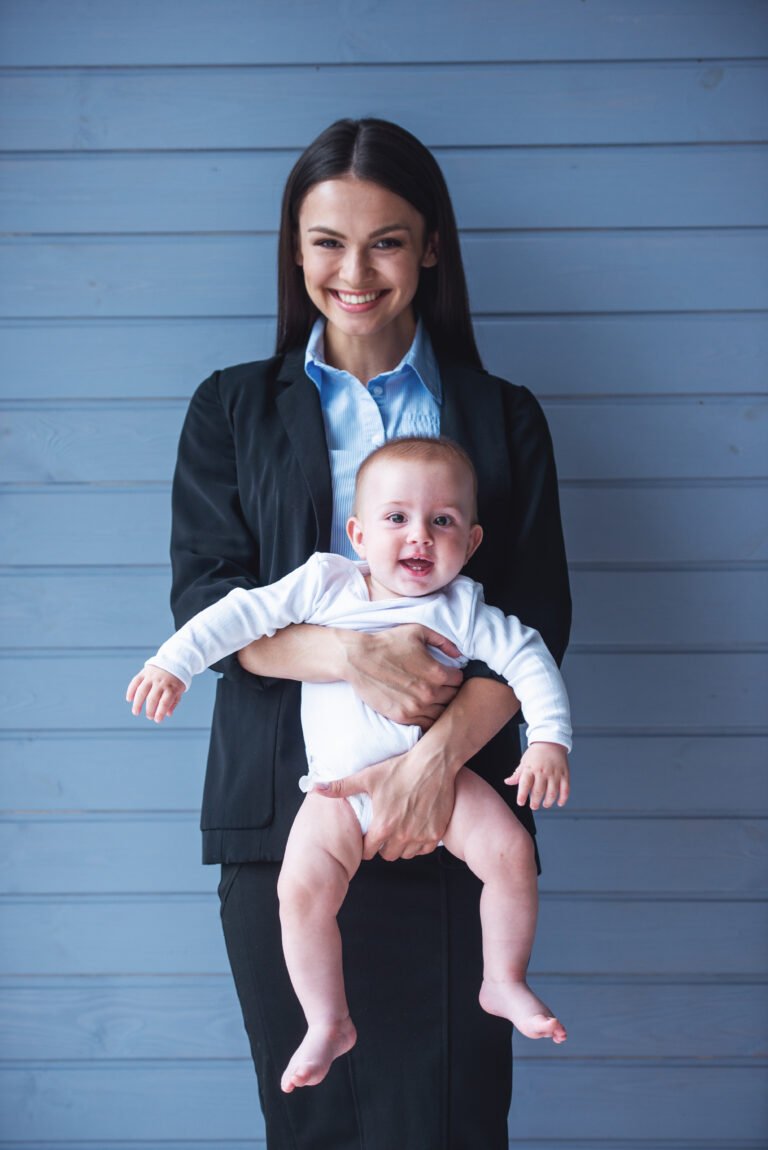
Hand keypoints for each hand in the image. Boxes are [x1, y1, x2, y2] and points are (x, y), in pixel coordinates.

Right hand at [126, 665, 184, 722]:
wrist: (173, 660)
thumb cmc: (176, 679)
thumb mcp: (179, 690)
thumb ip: (174, 702)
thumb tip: (167, 714)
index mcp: (171, 687)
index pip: (165, 702)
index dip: (160, 712)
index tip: (157, 720)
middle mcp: (161, 682)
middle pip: (152, 698)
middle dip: (149, 710)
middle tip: (149, 717)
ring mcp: (152, 677)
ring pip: (142, 691)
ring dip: (137, 703)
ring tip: (136, 712)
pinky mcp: (144, 672)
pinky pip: (135, 682)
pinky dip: (131, 690)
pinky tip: (129, 699)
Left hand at [315, 739, 456, 861]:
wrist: (433, 762)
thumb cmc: (400, 769)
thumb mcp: (367, 777)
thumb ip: (340, 787)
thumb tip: (315, 787)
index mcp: (383, 826)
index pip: (369, 852)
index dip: (367, 844)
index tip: (369, 835)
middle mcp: (402, 836)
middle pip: (387, 856)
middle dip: (384, 846)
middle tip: (385, 831)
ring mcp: (421, 836)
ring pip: (406, 854)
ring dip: (401, 846)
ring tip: (399, 829)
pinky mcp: (436, 833)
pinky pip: (424, 850)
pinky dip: (419, 843)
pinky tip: (415, 828)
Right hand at [339, 624, 462, 729]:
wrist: (358, 659)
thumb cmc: (387, 643)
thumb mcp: (417, 631)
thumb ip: (442, 641)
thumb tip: (458, 654)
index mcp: (437, 673)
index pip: (459, 680)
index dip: (454, 676)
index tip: (447, 674)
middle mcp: (429, 693)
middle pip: (453, 698)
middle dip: (449, 691)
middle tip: (439, 686)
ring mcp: (416, 707)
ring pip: (442, 714)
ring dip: (439, 706)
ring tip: (430, 698)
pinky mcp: (402, 717)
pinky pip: (426, 724)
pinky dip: (427, 718)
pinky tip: (421, 708)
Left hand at [505, 742, 569, 810]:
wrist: (551, 741)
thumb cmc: (535, 753)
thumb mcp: (524, 761)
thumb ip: (517, 774)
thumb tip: (507, 782)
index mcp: (530, 768)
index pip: (525, 783)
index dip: (522, 795)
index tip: (520, 803)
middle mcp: (543, 771)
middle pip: (539, 791)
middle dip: (535, 802)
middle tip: (533, 806)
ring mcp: (555, 773)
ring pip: (552, 792)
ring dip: (548, 802)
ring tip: (545, 804)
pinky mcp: (565, 774)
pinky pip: (565, 789)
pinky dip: (563, 798)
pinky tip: (559, 803)